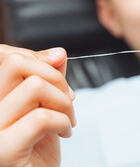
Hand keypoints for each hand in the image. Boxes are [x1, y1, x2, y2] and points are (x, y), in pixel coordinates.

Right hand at [0, 45, 75, 166]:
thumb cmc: (38, 147)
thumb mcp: (43, 104)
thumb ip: (47, 77)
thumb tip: (58, 52)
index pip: (4, 54)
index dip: (38, 60)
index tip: (57, 80)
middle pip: (16, 63)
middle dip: (55, 78)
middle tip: (67, 100)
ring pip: (34, 86)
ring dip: (64, 102)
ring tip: (67, 120)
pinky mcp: (3, 151)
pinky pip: (41, 118)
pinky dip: (63, 122)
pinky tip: (64, 133)